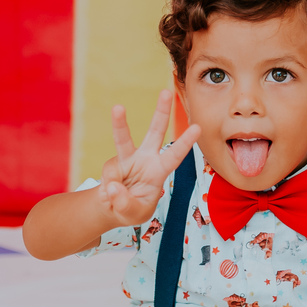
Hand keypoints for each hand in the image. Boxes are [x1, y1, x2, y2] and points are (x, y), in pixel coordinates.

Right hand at [97, 90, 199, 228]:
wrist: (112, 208)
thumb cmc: (132, 208)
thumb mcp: (135, 214)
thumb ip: (126, 204)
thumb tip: (113, 186)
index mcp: (159, 171)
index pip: (175, 155)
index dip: (185, 142)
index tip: (198, 127)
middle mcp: (145, 159)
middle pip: (155, 132)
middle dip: (161, 112)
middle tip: (166, 92)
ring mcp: (127, 159)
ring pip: (123, 138)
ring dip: (120, 123)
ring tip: (118, 108)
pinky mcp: (112, 164)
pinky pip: (109, 175)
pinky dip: (109, 190)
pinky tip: (112, 197)